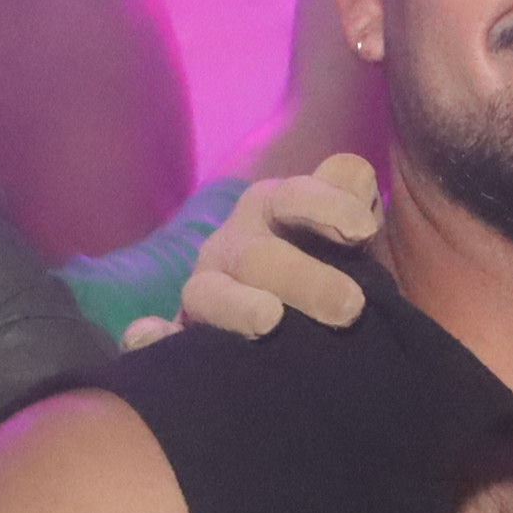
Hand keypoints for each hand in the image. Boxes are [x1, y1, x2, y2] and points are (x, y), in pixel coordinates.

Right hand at [123, 157, 380, 348]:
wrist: (311, 321)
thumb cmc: (337, 265)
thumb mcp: (352, 228)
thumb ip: (351, 195)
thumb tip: (351, 175)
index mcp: (273, 209)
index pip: (295, 197)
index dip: (326, 206)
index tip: (362, 230)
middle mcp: (234, 244)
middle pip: (258, 255)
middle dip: (303, 278)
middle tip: (349, 307)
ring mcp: (207, 288)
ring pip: (209, 293)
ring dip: (237, 306)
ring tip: (269, 320)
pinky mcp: (187, 332)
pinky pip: (161, 335)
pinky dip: (152, 336)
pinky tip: (150, 338)